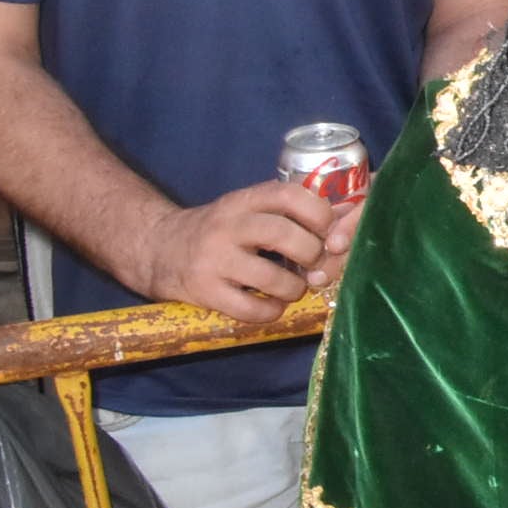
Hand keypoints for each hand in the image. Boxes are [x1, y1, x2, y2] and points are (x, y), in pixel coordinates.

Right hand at [129, 181, 340, 322]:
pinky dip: (270, 312)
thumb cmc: (220, 231)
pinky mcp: (203, 291)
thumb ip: (290, 213)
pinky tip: (270, 307)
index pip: (290, 195)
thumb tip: (350, 216)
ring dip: (293, 288)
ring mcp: (213, 259)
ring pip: (272, 278)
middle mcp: (228, 226)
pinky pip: (250, 309)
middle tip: (313, 265)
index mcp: (244, 200)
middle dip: (312, 255)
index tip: (328, 231)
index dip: (319, 213)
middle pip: (285, 236)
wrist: (157, 249)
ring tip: (291, 288)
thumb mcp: (248, 210)